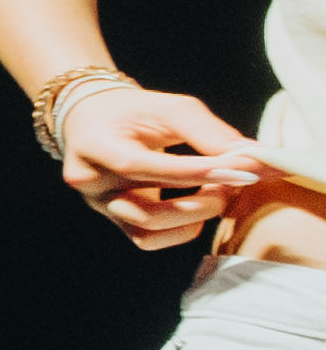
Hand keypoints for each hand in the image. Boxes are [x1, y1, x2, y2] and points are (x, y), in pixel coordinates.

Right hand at [58, 78, 280, 248]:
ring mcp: (98, 205)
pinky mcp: (112, 219)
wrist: (93, 122)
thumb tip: (259, 157)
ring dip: (196, 217)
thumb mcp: (171, 109)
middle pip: (147, 211)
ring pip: (150, 231)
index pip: (139, 167)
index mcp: (94, 146)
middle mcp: (90, 182)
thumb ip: (211, 133)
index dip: (193, 173)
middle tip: (235, 180)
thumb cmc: (133, 112)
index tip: (241, 171)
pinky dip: (183, 228)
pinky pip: (149, 240)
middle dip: (203, 202)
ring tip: (218, 192)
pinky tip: (196, 205)